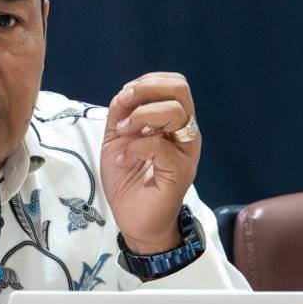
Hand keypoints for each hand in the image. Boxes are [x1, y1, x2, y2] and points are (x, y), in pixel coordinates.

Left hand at [101, 72, 200, 254]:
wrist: (135, 220)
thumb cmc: (128, 181)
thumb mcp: (117, 140)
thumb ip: (120, 115)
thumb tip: (123, 94)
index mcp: (173, 122)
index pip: (173, 84)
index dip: (146, 83)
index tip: (123, 99)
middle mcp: (185, 132)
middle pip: (180, 90)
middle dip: (146, 90)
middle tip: (125, 108)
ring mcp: (186, 151)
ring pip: (175, 112)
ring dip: (141, 116)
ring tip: (123, 134)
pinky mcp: (180, 171)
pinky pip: (161, 146)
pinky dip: (135, 148)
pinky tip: (124, 160)